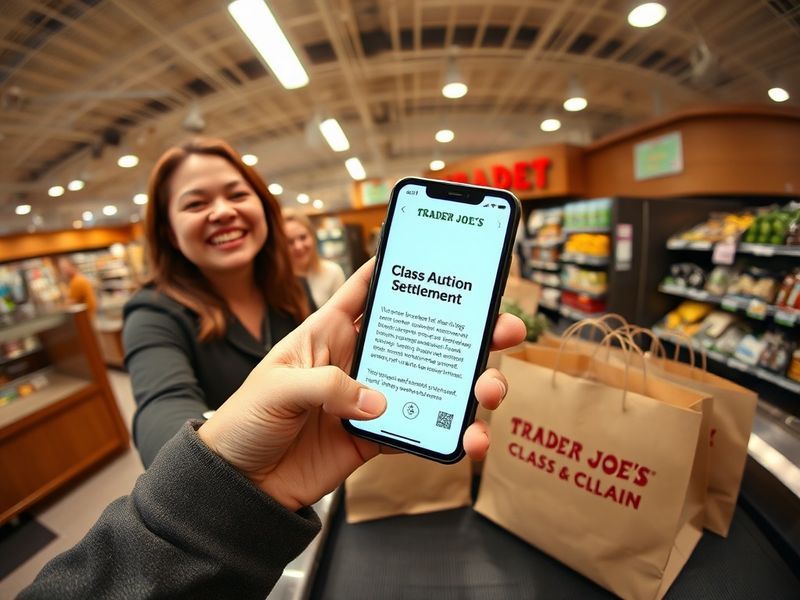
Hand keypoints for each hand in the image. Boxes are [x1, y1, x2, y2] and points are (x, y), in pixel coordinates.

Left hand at [198, 258, 525, 510]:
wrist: (241, 485)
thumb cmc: (244, 420)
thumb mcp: (277, 389)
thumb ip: (328, 386)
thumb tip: (379, 401)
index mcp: (330, 331)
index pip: (369, 287)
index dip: (403, 266)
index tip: (444, 255)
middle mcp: (359, 358)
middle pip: (420, 334)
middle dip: (466, 329)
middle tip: (503, 329)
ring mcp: (372, 397)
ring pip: (433, 382)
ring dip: (469, 385)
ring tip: (489, 392)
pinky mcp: (378, 435)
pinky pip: (421, 429)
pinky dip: (449, 434)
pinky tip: (467, 440)